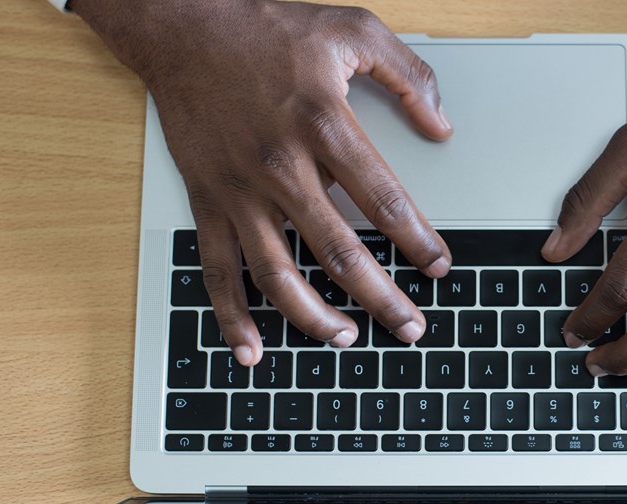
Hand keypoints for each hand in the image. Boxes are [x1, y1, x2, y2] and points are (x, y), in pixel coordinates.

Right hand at [73, 0, 453, 365]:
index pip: (384, 201)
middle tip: (411, 328)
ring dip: (314, 317)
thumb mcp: (352, 29)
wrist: (183, 26)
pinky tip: (252, 348)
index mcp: (325, 126)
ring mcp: (240, 190)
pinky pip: (217, 269)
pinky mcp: (207, 200)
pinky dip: (231, 314)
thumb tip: (442, 124)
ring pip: (279, 274)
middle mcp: (282, 167)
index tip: (439, 267)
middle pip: (339, 252)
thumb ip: (408, 75)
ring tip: (348, 339)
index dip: (418, 241)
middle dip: (382, 298)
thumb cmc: (267, 28)